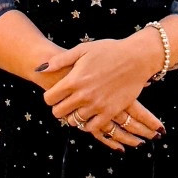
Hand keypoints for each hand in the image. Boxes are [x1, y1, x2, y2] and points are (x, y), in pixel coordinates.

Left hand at [37, 35, 162, 150]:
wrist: (136, 58)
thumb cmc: (109, 51)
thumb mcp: (82, 50)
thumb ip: (60, 60)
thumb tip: (41, 69)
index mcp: (73, 80)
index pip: (49, 98)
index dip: (50, 97)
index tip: (56, 94)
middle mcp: (83, 95)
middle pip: (58, 113)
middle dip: (59, 108)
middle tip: (65, 103)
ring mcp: (96, 105)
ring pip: (74, 121)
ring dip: (73, 116)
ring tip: (78, 108)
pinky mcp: (110, 112)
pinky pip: (92, 127)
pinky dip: (88, 124)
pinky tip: (90, 116)